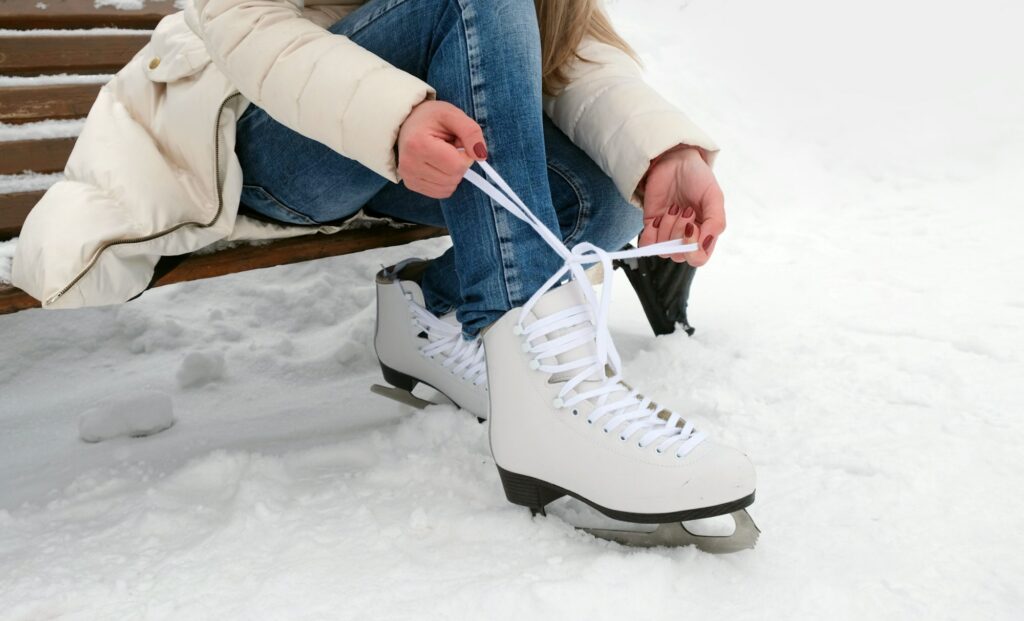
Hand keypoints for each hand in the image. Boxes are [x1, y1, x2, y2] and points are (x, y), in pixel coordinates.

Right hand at [397, 100, 487, 198]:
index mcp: (418, 145)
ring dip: (453, 173)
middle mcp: (409, 164)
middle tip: (449, 148)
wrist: (407, 122)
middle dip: (459, 164)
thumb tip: (481, 156)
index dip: (466, 156)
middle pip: (453, 178)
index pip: (457, 166)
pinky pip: (441, 192)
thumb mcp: (452, 115)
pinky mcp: (411, 184)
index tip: (459, 144)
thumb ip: (471, 132)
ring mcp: (408, 177)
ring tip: (442, 155)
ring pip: (448, 188)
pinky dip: (446, 181)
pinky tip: (438, 165)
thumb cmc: (430, 117)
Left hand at [638, 146, 724, 266]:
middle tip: (685, 210)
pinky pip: (647, 244)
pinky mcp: (651, 226)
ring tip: (674, 208)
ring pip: (663, 250)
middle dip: (679, 233)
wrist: (675, 161)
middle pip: (679, 255)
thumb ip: (716, 221)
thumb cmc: (698, 178)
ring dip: (667, 228)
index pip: (699, 258)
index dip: (693, 250)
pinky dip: (650, 235)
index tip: (691, 227)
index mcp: (705, 233)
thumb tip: (705, 244)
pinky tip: (658, 218)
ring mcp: (668, 233)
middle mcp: (686, 238)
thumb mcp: (714, 197)